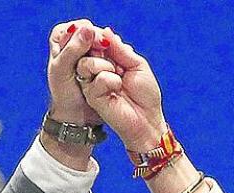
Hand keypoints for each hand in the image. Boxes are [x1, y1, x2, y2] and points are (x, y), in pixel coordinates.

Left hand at [47, 20, 105, 125]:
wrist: (75, 114)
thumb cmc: (64, 94)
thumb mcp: (62, 70)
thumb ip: (72, 49)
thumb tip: (88, 29)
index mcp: (61, 37)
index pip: (81, 27)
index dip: (91, 35)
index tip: (100, 47)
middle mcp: (75, 40)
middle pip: (95, 34)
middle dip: (101, 46)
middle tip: (105, 60)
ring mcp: (89, 51)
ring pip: (105, 45)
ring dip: (109, 55)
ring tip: (111, 68)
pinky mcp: (101, 61)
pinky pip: (112, 55)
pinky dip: (114, 61)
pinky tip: (116, 70)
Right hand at [74, 27, 165, 150]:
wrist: (147, 120)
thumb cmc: (145, 95)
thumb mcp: (137, 64)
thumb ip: (120, 49)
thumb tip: (106, 32)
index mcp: (109, 61)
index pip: (97, 42)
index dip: (100, 38)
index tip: (109, 42)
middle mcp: (98, 71)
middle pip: (87, 50)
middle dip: (101, 49)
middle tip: (117, 62)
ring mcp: (92, 84)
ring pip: (86, 63)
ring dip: (105, 65)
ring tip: (119, 75)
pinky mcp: (91, 96)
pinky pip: (96, 78)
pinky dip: (110, 80)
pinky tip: (117, 89)